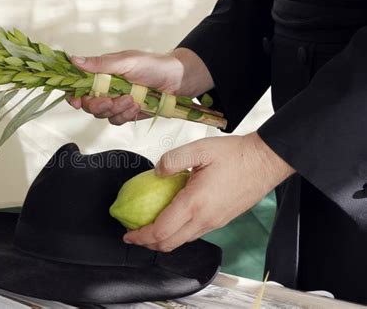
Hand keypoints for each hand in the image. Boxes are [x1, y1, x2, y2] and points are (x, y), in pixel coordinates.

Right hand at [69, 48, 213, 124]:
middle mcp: (107, 88)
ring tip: (133, 99)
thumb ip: (101, 64)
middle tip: (111, 100)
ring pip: (103, 115)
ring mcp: (117, 102)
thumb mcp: (127, 61)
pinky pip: (118, 120)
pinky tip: (137, 106)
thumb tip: (74, 60)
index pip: (79, 86)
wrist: (179, 80)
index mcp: (102, 73)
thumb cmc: (154, 65)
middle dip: (99, 105)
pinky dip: (126, 115)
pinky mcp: (128, 113)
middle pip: (89, 105)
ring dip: (117, 109)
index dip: (74, 95)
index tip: (77, 101)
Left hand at [123, 132, 294, 251]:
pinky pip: (194, 234)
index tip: (127, 234)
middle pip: (169, 244)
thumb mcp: (200, 149)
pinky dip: (178, 233)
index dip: (140, 236)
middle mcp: (204, 219)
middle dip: (147, 244)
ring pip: (182, 241)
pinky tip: (173, 218)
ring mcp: (214, 223)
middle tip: (134, 235)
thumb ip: (173, 159)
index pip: (161, 231)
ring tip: (150, 228)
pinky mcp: (221, 221)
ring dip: (162, 240)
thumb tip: (156, 172)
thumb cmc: (236, 155)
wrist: (265, 162)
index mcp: (195, 203)